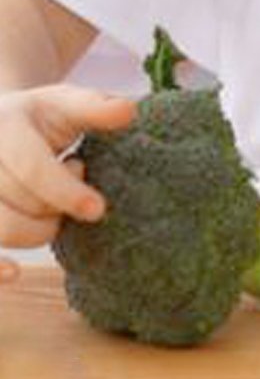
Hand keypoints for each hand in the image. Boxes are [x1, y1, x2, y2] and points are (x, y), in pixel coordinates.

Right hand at [0, 86, 136, 281]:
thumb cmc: (37, 118)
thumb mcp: (64, 104)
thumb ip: (95, 107)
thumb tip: (128, 112)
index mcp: (4, 126)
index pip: (32, 168)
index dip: (66, 191)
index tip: (98, 209)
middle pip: (18, 204)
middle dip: (56, 206)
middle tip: (75, 178)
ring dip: (35, 230)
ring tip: (52, 204)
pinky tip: (14, 274)